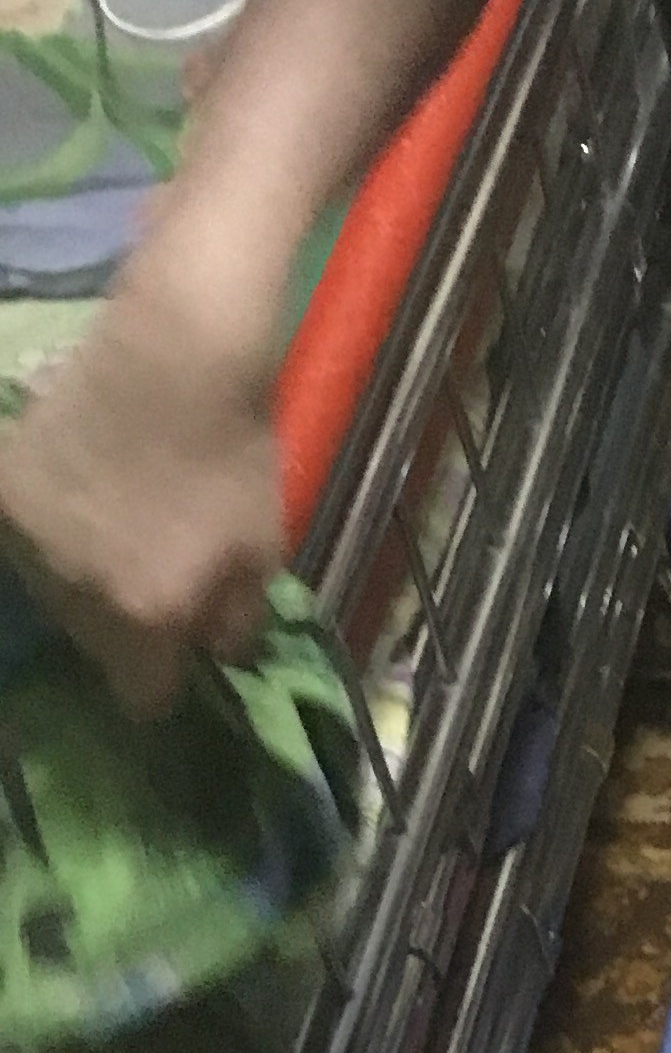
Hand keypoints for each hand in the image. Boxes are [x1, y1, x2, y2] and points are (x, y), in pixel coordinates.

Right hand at [0, 279, 285, 719]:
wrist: (173, 356)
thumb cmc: (231, 455)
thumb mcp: (263, 552)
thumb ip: (236, 624)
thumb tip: (211, 657)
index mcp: (145, 616)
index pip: (141, 696)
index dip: (162, 684)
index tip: (173, 660)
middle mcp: (75, 593)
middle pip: (94, 645)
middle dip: (123, 631)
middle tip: (150, 582)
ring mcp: (30, 541)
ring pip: (54, 595)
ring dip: (81, 581)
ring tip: (116, 533)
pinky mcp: (3, 491)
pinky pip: (26, 536)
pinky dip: (51, 529)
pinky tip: (80, 502)